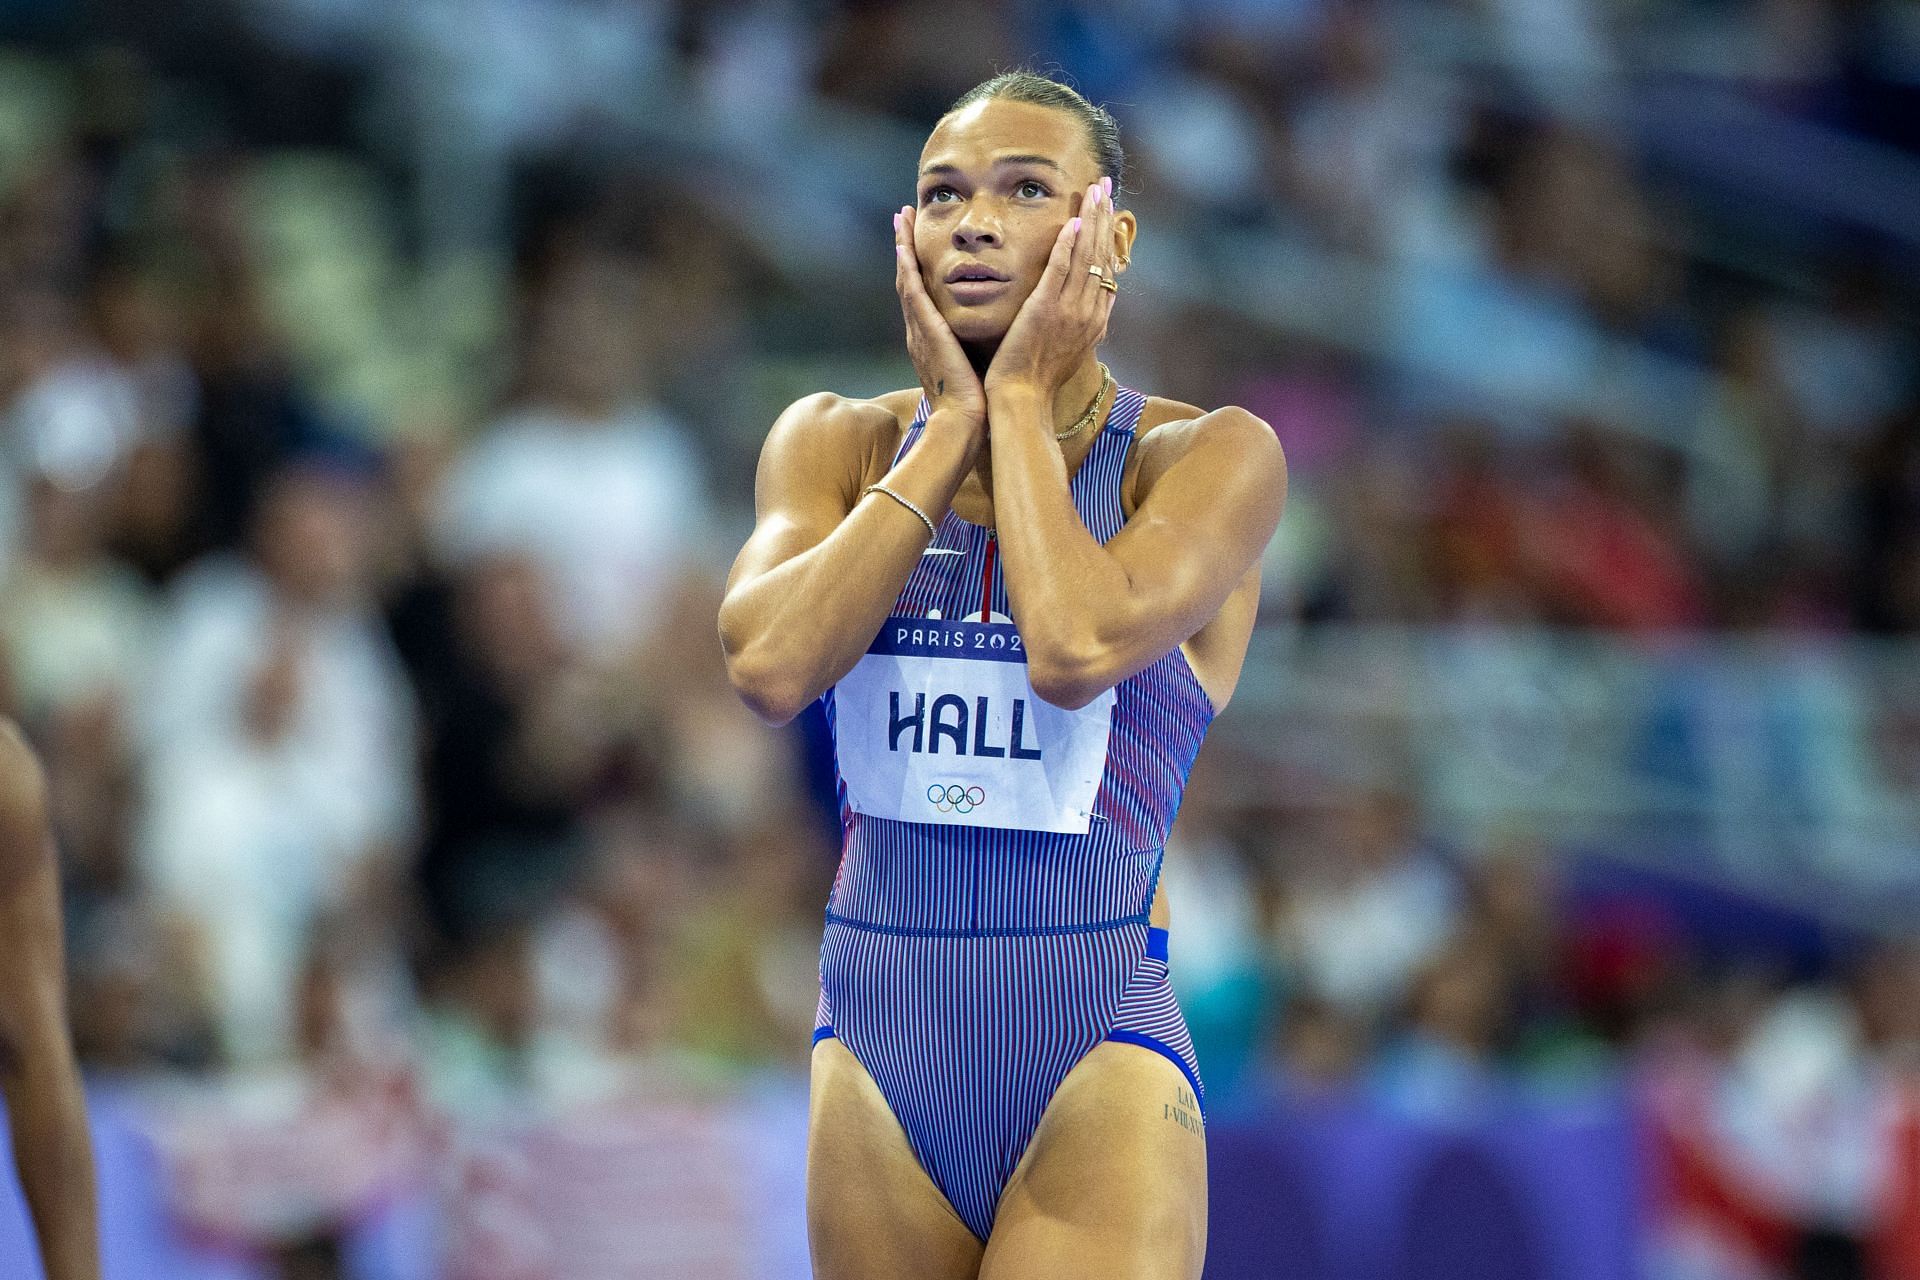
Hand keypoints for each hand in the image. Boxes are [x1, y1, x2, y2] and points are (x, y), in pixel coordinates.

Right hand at [895, 206, 985, 430]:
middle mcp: (918, 331)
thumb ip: (973, 347)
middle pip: (908, 279)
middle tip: (902, 215)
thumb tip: (988, 337)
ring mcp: (918, 330)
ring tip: (901, 217)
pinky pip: (913, 294)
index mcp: (930, 338)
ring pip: (907, 279)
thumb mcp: (971, 366)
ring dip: (902, 246)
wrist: (963, 422)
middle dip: (905, 246)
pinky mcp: (926, 332)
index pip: (922, 293)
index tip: (916, 239)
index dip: (917, 265)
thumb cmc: (973, 402)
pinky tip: (905, 247)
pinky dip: (907, 269)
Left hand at [984, 177, 1119, 401]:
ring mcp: (1068, 310)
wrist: (1023, 399)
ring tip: (1095, 191)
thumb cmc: (1039, 379)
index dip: (1108, 237)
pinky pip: (1060, 270)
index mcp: (1094, 319)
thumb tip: (1098, 308)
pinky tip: (1073, 222)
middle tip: (1105, 185)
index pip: (1107, 269)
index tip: (1108, 211)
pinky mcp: (1045, 309)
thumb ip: (1083, 324)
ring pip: (1086, 257)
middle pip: (1102, 255)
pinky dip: (1067, 245)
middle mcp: (1088, 311)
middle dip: (1104, 217)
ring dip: (1091, 220)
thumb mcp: (1071, 349)